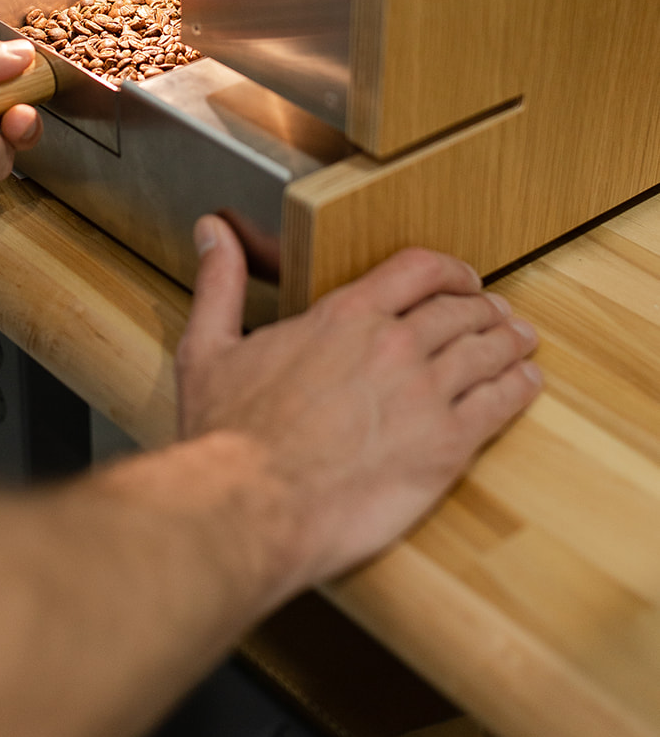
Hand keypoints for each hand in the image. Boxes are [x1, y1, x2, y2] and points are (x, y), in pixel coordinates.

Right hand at [176, 217, 540, 602]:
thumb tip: (213, 231)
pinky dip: (518, 388)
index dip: (449, 270)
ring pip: (486, 352)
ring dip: (509, 342)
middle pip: (460, 310)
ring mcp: (425, 395)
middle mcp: (394, 344)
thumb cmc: (227, 435)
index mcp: (345, 314)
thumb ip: (220, 283)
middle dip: (484, 308)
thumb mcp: (209, 345)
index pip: (417, 270)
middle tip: (497, 312)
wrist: (253, 505)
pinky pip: (498, 404)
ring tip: (520, 342)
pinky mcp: (445, 447)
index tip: (463, 278)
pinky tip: (526, 384)